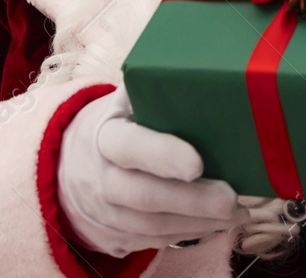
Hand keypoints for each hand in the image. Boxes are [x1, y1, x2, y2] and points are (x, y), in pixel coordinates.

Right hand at [57, 87, 246, 257]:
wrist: (68, 165)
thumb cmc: (115, 124)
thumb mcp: (124, 100)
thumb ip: (153, 88)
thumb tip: (202, 64)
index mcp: (104, 136)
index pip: (130, 147)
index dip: (162, 156)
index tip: (197, 163)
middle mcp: (101, 178)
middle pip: (145, 196)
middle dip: (193, 200)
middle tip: (232, 198)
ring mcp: (106, 213)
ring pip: (154, 226)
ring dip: (200, 222)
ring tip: (237, 212)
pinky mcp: (116, 237)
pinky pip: (155, 240)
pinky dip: (190, 233)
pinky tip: (219, 223)